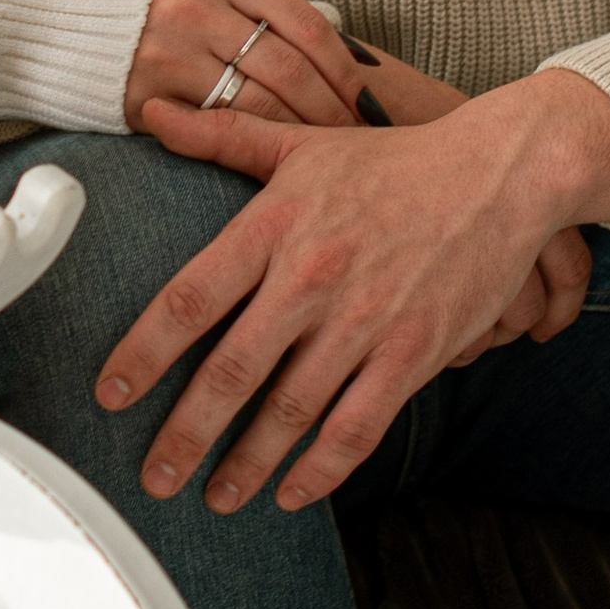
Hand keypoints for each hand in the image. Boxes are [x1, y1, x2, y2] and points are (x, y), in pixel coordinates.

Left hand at [98, 68, 609, 513]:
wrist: (499, 174)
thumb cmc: (395, 161)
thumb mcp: (302, 143)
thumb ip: (222, 137)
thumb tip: (152, 111)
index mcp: (275, 225)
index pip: (189, 298)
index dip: (142, 354)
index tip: (109, 396)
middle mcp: (311, 276)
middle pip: (230, 370)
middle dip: (185, 434)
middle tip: (154, 476)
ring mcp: (365, 320)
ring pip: (290, 410)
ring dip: (246, 464)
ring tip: (217, 497)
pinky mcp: (415, 352)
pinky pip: (357, 427)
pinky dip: (322, 470)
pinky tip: (293, 494)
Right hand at [128, 0, 368, 136]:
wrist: (49, 14)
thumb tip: (323, 23)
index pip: (305, 22)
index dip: (345, 66)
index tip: (366, 95)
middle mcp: (196, 5)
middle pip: (291, 68)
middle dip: (334, 109)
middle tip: (358, 135)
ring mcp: (170, 50)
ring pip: (262, 103)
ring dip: (303, 132)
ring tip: (328, 151)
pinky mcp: (148, 93)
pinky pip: (218, 126)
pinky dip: (255, 145)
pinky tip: (275, 157)